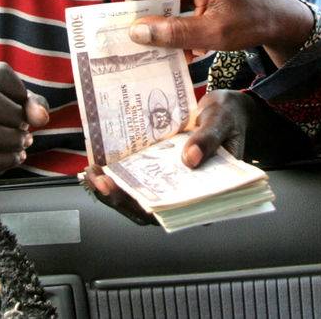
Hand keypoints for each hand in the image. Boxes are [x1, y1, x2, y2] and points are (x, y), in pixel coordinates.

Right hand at [0, 61, 49, 178]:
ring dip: (9, 138)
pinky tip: (16, 156)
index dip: (18, 90)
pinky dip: (4, 160)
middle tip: (23, 124)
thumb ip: (33, 104)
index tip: (24, 102)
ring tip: (24, 141)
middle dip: (12, 115)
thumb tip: (42, 116)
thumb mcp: (16, 101)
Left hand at [79, 89, 252, 224]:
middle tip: (101, 182)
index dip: (154, 210)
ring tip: (92, 173)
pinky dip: (115, 175)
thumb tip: (190, 159)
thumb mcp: (222, 123)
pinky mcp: (157, 172)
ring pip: (138, 197)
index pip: (179, 213)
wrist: (224, 109)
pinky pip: (135, 180)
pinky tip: (99, 165)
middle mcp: (186, 195)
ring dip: (112, 189)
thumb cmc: (228, 118)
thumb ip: (208, 140)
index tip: (134, 200)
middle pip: (151, 209)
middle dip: (122, 199)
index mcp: (210, 194)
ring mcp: (169, 185)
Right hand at [124, 0, 314, 65]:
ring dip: (167, 29)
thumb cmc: (252, 20)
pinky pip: (170, 3)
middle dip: (153, 26)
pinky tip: (192, 42)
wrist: (277, 14)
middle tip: (165, 52)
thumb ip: (174, 33)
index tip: (132, 44)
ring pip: (158, 3)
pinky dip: (176, 24)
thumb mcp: (213, 34)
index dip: (134, 17)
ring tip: (186, 49)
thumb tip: (136, 33)